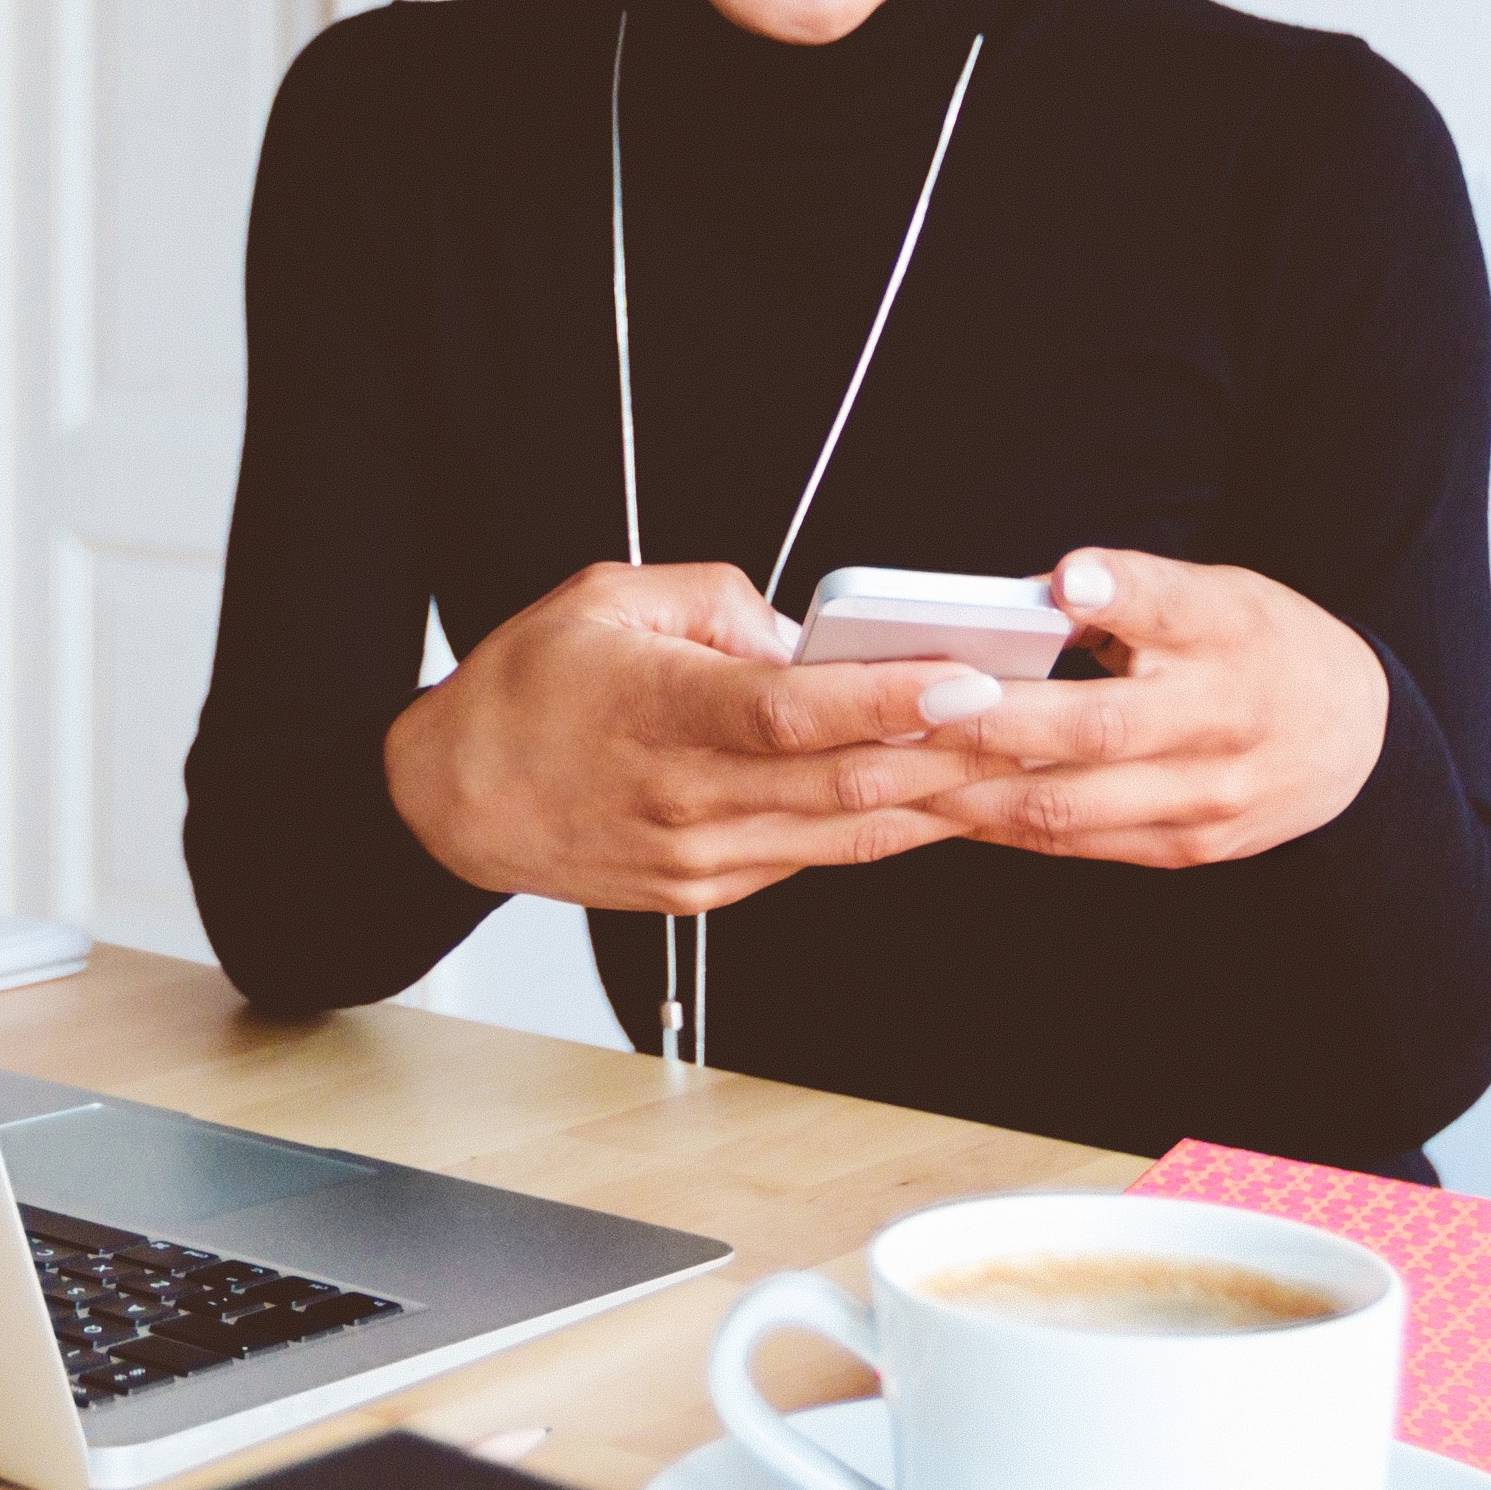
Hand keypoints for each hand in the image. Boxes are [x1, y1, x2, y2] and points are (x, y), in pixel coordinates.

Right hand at [384, 561, 1020, 913]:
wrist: (448, 802)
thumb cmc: (525, 689)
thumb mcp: (608, 596)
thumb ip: (719, 603)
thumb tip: (809, 637)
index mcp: (659, 715)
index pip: (793, 714)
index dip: (889, 701)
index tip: (969, 683)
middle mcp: (686, 801)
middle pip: (844, 783)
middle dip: (955, 756)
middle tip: (1041, 723)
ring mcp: (702, 860)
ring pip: (849, 832)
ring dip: (942, 800)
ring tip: (1022, 764)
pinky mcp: (709, 892)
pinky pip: (819, 856)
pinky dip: (886, 825)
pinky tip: (941, 796)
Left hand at [915, 548, 1388, 865]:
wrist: (1355, 742)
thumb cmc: (1257, 647)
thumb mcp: (1215, 593)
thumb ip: (1134, 590)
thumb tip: (1050, 584)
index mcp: (1230, 633)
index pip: (1172, 605)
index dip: (1116, 593)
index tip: (1063, 579)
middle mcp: (1224, 720)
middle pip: (1094, 727)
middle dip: (983, 725)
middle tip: (895, 709)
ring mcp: (1205, 799)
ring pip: (1067, 803)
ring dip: (966, 791)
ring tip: (887, 772)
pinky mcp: (1186, 848)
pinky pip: (1073, 842)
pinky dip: (998, 825)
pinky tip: (939, 806)